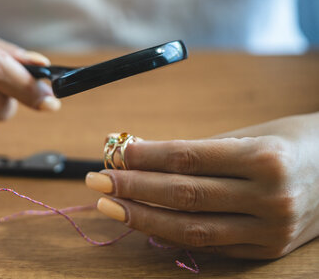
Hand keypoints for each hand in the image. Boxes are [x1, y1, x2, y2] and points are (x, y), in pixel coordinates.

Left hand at [86, 113, 318, 258]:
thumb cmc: (288, 144)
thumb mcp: (248, 136)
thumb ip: (196, 151)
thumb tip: (138, 155)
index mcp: (265, 158)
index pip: (189, 159)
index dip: (145, 158)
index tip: (113, 152)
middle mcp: (270, 197)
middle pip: (184, 196)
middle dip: (133, 188)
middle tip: (98, 180)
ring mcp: (270, 230)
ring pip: (191, 229)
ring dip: (143, 217)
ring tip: (108, 206)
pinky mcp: (267, 251)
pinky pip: (208, 246)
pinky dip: (171, 236)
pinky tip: (143, 224)